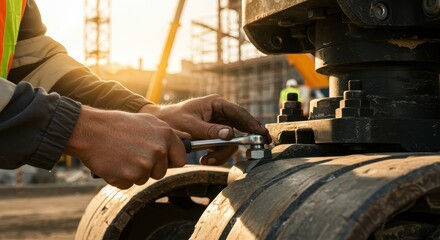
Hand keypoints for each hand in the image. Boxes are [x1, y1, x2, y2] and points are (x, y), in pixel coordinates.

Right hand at [65, 106, 188, 188]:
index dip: (170, 161)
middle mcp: (158, 150)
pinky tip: (113, 163)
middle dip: (149, 167)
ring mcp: (144, 164)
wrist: (89, 129)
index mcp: (165, 135)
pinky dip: (120, 178)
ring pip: (144, 178)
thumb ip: (168, 133)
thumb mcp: (147, 121)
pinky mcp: (129, 177)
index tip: (160, 159)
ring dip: (133, 172)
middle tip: (132, 153)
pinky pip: (129, 184)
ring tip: (121, 154)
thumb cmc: (117, 124)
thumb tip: (187, 138)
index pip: (181, 159)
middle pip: (161, 172)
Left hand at [139, 94, 270, 164]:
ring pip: (231, 141)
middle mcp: (220, 112)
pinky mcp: (214, 134)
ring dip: (222, 154)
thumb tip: (230, 135)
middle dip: (234, 145)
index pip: (239, 113)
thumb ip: (211, 131)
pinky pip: (222, 146)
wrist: (160, 125)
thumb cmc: (173, 120)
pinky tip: (206, 159)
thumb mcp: (192, 126)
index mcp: (216, 104)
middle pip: (238, 129)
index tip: (262, 134)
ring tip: (207, 160)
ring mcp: (218, 124)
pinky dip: (216, 155)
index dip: (252, 124)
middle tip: (245, 152)